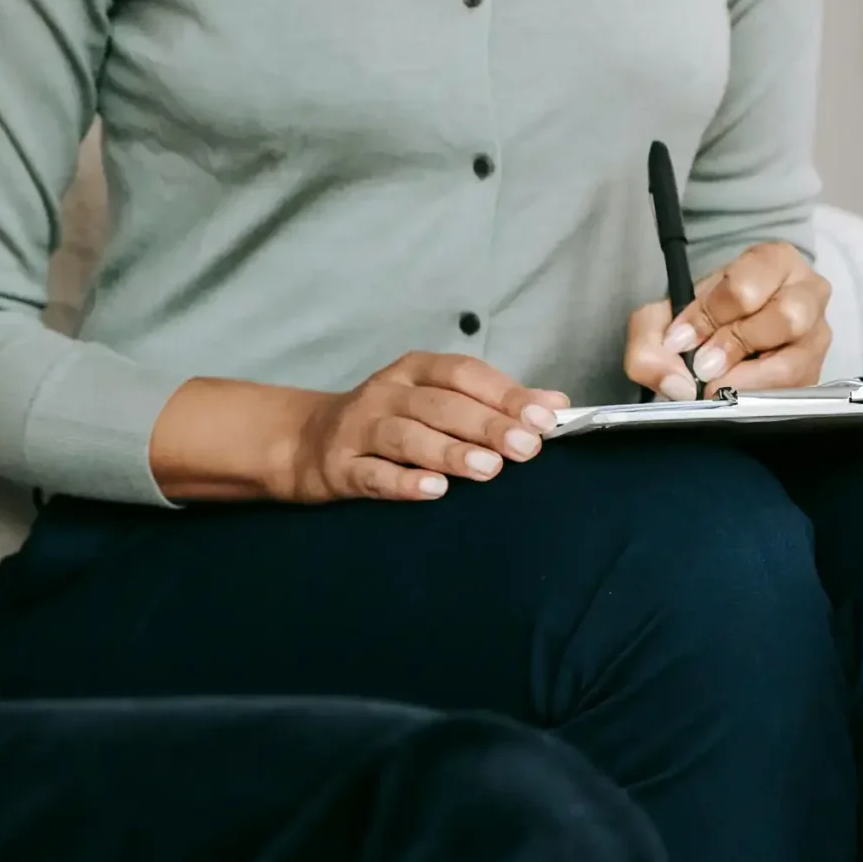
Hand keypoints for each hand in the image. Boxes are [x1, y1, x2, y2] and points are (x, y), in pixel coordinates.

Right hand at [282, 354, 569, 502]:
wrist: (306, 442)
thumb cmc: (388, 421)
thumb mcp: (434, 399)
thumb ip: (492, 402)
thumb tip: (556, 405)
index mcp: (413, 371)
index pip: (463, 373)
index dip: (504, 393)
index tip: (543, 417)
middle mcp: (386, 393)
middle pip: (440, 405)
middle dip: (486, 425)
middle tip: (525, 448)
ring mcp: (359, 429)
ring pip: (408, 436)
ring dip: (450, 452)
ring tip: (488, 469)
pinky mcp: (340, 467)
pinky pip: (374, 474)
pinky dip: (404, 482)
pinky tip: (434, 490)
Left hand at [624, 241, 832, 401]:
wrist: (726, 330)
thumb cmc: (706, 314)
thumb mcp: (667, 313)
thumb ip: (651, 337)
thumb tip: (676, 382)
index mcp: (774, 261)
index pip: (746, 287)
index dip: (707, 317)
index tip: (680, 339)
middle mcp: (808, 293)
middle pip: (785, 318)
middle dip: (734, 346)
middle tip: (703, 366)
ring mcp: (818, 335)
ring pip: (794, 363)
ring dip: (747, 381)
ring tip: (718, 385)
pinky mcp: (817, 374)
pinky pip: (795, 394)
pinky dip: (759, 401)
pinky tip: (737, 397)